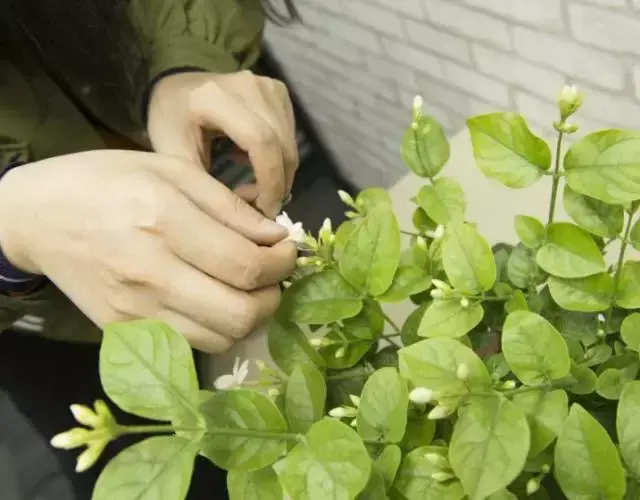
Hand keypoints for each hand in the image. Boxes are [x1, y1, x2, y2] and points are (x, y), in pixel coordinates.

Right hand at [0, 150, 296, 352]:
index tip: (287, 251)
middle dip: (274, 297)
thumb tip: (276, 238)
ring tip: (247, 288)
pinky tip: (215, 301)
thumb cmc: (106, 181)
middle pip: (241, 314)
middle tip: (273, 274)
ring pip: (221, 338)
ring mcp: (135, 310)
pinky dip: (217, 328)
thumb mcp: (170, 170)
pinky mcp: (123, 331)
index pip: (247, 265)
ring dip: (249, 316)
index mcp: (163, 221)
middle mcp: (150, 272)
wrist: (36, 217)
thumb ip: (229, 207)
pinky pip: (191, 345)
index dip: (283, 264)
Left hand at [147, 71, 298, 217]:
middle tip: (261, 209)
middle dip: (277, 184)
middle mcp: (249, 86)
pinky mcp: (278, 92)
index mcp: (217, 97)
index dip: (269, 181)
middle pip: (281, 144)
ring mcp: (267, 86)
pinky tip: (256, 167)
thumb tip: (245, 219)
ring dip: (280, 174)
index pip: (260, 141)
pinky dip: (280, 159)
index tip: (263, 211)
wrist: (177, 86)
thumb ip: (207, 186)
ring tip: (256, 191)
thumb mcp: (175, 156)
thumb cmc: (171, 121)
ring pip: (290, 143)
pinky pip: (290, 135)